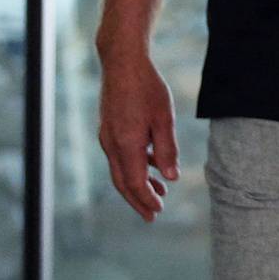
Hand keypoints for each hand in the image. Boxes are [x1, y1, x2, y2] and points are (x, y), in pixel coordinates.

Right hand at [96, 54, 178, 222]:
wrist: (122, 63)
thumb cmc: (147, 87)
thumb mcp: (164, 118)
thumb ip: (167, 149)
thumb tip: (171, 178)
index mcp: (126, 144)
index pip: (135, 182)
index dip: (146, 199)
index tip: (158, 212)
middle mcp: (112, 144)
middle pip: (123, 182)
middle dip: (138, 200)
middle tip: (153, 216)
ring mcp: (107, 137)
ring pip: (121, 170)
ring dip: (138, 184)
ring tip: (159, 192)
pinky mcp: (109, 129)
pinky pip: (120, 156)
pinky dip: (135, 166)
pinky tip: (153, 166)